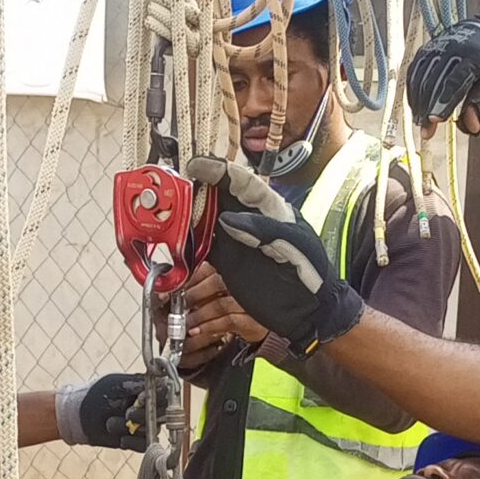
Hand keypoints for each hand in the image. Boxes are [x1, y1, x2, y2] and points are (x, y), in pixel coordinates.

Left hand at [74, 370, 166, 449]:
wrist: (77, 417)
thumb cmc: (95, 395)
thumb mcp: (115, 385)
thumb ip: (138, 384)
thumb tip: (163, 381)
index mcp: (146, 389)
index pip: (165, 393)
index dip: (158, 398)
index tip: (141, 399)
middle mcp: (149, 407)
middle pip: (162, 413)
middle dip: (143, 415)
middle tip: (127, 414)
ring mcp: (144, 425)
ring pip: (152, 429)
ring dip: (131, 428)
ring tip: (111, 424)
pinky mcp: (137, 441)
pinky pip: (145, 445)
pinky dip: (132, 442)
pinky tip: (121, 439)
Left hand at [183, 260, 267, 353]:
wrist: (262, 326)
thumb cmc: (239, 306)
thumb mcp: (222, 291)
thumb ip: (204, 284)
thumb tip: (179, 287)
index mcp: (234, 272)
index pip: (211, 268)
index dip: (192, 278)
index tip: (177, 288)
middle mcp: (243, 285)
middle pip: (216, 283)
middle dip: (194, 295)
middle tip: (180, 305)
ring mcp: (249, 303)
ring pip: (220, 304)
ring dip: (199, 314)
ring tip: (186, 322)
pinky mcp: (252, 321)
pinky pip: (227, 321)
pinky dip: (209, 326)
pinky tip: (197, 330)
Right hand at [187, 158, 362, 356]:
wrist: (308, 311)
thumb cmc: (310, 276)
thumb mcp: (293, 249)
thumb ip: (263, 231)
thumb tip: (228, 219)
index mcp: (270, 209)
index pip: (241, 181)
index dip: (217, 171)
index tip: (196, 167)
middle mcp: (249, 219)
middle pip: (217, 195)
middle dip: (194, 190)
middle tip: (173, 192)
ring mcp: (236, 239)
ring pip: (205, 218)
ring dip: (187, 215)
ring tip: (168, 215)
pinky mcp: (227, 260)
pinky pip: (202, 245)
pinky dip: (188, 242)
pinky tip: (175, 240)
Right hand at [406, 15, 479, 135]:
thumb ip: (479, 106)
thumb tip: (472, 129)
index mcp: (473, 57)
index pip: (455, 81)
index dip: (444, 102)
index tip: (436, 121)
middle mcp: (452, 50)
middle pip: (434, 83)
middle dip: (428, 109)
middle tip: (426, 132)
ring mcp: (435, 48)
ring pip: (421, 79)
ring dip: (418, 104)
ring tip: (420, 123)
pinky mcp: (424, 50)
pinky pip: (414, 73)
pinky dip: (412, 92)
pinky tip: (415, 108)